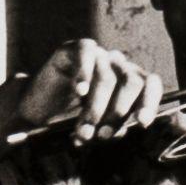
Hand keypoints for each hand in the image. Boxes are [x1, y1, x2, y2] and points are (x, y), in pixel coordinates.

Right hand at [16, 39, 163, 144]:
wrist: (35, 112)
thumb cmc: (71, 120)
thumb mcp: (96, 128)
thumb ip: (111, 128)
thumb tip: (121, 131)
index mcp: (131, 83)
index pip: (150, 85)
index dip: (149, 102)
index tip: (142, 122)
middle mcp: (119, 66)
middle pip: (131, 82)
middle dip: (117, 113)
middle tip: (102, 135)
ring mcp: (99, 55)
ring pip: (107, 77)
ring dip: (94, 109)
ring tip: (82, 132)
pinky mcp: (76, 48)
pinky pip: (87, 55)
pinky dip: (85, 74)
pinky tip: (80, 92)